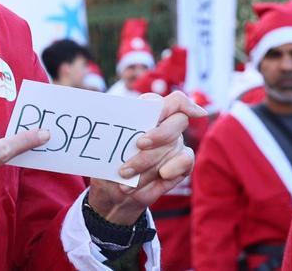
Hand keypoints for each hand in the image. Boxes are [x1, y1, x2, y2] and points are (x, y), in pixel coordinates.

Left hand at [86, 91, 204, 223]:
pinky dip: (171, 170)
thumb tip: (111, 122)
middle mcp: (168, 126)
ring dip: (148, 162)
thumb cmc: (108, 159)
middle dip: (159, 134)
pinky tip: (161, 175)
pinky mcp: (181, 164)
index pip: (175, 102)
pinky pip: (185, 162)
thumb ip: (115, 131)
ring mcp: (176, 145)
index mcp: (151, 113)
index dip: (182, 103)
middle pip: (178, 122)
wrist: (112, 189)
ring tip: (124, 174)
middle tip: (139, 144)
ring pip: (173, 147)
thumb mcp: (106, 144)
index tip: (174, 111)